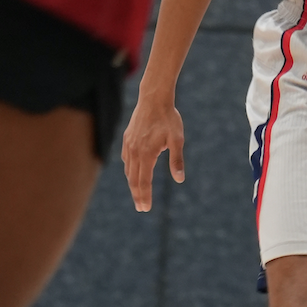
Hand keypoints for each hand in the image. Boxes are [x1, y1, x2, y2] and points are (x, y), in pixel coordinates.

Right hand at [121, 91, 185, 211]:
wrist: (154, 98)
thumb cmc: (168, 118)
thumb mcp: (177, 139)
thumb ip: (177, 159)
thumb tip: (179, 179)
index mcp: (146, 154)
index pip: (144, 181)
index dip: (144, 196)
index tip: (145, 208)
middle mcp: (135, 151)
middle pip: (134, 179)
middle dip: (137, 195)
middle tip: (141, 208)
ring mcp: (129, 144)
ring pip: (128, 169)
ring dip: (132, 183)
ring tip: (137, 193)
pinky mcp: (127, 138)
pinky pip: (126, 158)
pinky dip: (129, 169)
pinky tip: (132, 171)